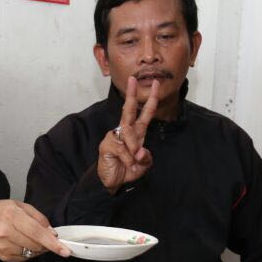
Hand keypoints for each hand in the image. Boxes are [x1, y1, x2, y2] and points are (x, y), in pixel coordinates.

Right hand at [0, 199, 70, 261]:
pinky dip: (28, 252)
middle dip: (47, 244)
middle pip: (35, 245)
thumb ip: (38, 218)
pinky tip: (21, 242)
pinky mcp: (3, 256)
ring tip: (30, 237)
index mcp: (11, 215)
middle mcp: (5, 232)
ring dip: (38, 248)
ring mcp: (3, 246)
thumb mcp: (18, 206)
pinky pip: (24, 257)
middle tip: (47, 238)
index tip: (64, 249)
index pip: (36, 232)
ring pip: (31, 253)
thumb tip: (52, 233)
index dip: (52, 242)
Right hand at [97, 76, 157, 192]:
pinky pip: (122, 148)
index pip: (144, 114)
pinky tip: (127, 164)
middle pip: (129, 110)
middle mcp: (125, 132)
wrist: (111, 183)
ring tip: (134, 160)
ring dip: (134, 147)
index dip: (151, 100)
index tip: (155, 85)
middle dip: (132, 94)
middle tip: (133, 79)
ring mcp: (114, 137)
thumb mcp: (142, 166)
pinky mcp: (107, 145)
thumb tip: (141, 151)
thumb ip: (146, 158)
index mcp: (136, 134)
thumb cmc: (126, 170)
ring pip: (129, 134)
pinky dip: (127, 158)